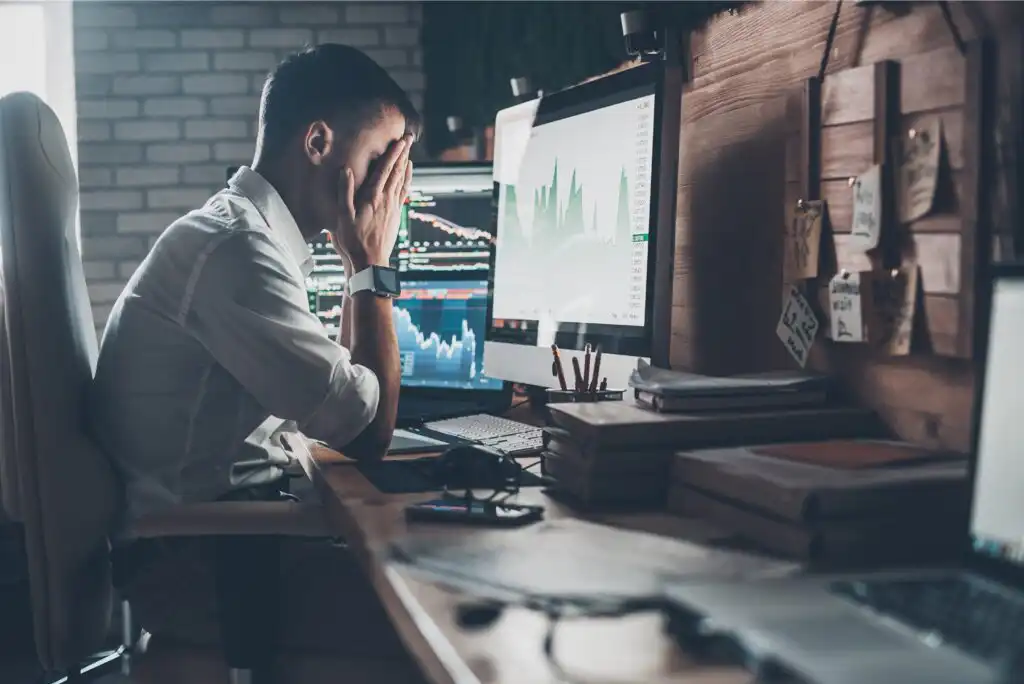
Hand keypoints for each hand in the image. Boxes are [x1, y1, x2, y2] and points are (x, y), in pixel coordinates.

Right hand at [333, 136, 412, 270]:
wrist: (370, 262)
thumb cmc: (353, 241)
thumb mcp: (343, 216)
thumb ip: (344, 192)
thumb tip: (346, 170)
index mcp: (372, 197)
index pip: (385, 170)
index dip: (393, 153)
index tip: (400, 140)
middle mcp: (386, 200)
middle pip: (397, 171)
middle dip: (403, 153)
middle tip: (408, 139)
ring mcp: (393, 207)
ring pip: (402, 181)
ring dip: (406, 164)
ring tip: (409, 151)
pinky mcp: (396, 215)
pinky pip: (404, 192)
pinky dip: (407, 180)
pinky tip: (408, 175)